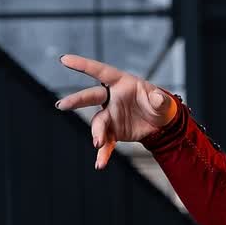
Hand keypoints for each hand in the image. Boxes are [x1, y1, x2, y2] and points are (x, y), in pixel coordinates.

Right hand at [54, 53, 177, 169]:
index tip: (65, 60)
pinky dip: (103, 154)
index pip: (100, 71)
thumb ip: (159, 99)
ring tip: (98, 144)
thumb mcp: (163, 101)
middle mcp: (112, 98)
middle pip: (91, 96)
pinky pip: (106, 143)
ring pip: (98, 123)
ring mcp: (111, 115)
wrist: (162, 125)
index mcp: (121, 83)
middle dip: (76, 100)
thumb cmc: (160, 106)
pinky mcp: (114, 132)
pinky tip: (100, 164)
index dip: (83, 65)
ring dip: (96, 133)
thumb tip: (158, 99)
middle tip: (62, 106)